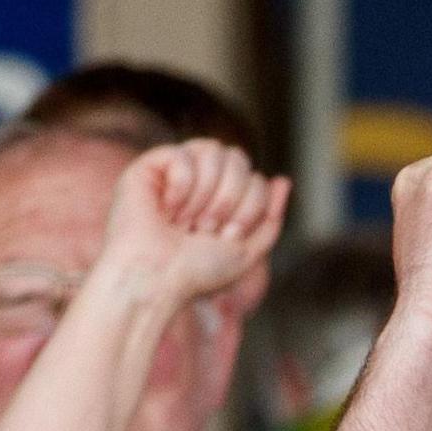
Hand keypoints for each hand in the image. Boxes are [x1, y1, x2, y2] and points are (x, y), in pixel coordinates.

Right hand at [98, 141, 290, 310]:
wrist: (156, 280)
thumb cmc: (196, 272)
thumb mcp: (247, 251)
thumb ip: (270, 218)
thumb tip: (283, 179)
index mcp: (221, 199)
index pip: (255, 178)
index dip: (250, 206)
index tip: (226, 237)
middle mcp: (200, 181)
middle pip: (238, 158)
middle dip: (230, 198)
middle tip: (206, 230)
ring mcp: (173, 172)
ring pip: (213, 150)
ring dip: (206, 195)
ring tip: (185, 223)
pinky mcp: (148, 167)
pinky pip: (181, 154)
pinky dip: (181, 187)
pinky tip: (166, 209)